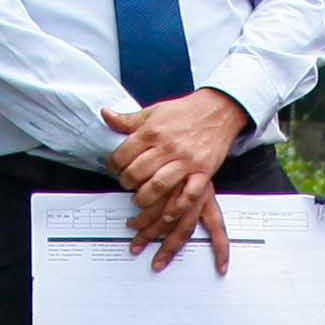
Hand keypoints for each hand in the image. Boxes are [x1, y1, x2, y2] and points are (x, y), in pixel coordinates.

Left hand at [105, 88, 249, 270]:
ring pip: (158, 186)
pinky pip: (188, 195)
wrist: (218, 109)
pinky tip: (167, 214)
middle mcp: (168, 147)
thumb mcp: (154, 111)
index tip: (114, 170)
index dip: (114, 165)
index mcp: (153, 132)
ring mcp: (186, 161)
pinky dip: (177, 208)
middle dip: (127, 183)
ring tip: (140, 200)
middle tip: (127, 185)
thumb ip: (129, 119)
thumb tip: (106, 115)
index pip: (123, 154)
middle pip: (138, 173)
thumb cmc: (186, 112)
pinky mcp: (203, 172)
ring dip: (145, 198)